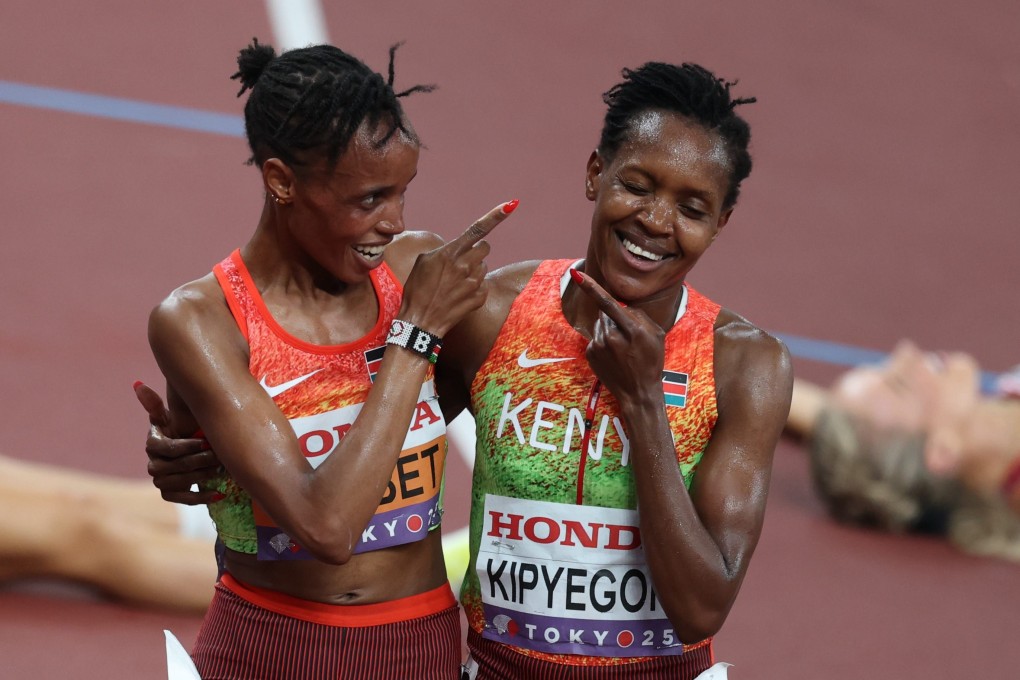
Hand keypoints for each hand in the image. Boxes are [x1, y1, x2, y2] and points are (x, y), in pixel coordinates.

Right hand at [133, 381, 223, 504]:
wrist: (188, 450)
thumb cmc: (180, 429)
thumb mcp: (169, 415)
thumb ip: (155, 403)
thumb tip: (138, 384)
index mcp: (152, 444)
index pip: (166, 448)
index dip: (186, 446)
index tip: (206, 442)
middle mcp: (153, 464)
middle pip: (176, 466)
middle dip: (199, 460)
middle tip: (219, 455)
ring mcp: (161, 480)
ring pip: (180, 482)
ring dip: (202, 476)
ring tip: (220, 469)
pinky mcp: (170, 494)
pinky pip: (184, 499)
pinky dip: (202, 498)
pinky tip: (219, 494)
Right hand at [399, 200, 516, 336]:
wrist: (420, 321)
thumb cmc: (417, 290)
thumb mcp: (423, 262)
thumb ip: (445, 251)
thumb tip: (458, 248)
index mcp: (450, 253)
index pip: (477, 229)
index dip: (495, 216)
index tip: (511, 205)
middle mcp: (465, 265)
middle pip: (485, 248)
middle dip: (476, 252)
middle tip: (463, 261)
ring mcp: (473, 283)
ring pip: (484, 267)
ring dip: (474, 271)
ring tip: (455, 283)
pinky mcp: (479, 297)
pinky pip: (483, 285)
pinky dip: (474, 289)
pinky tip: (460, 295)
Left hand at [570, 270, 665, 407]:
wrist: (638, 392)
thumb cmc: (651, 362)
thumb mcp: (656, 335)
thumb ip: (639, 316)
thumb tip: (621, 305)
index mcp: (631, 331)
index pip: (609, 304)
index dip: (592, 287)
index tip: (576, 274)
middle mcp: (612, 338)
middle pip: (606, 313)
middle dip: (615, 318)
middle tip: (629, 336)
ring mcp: (598, 347)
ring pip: (600, 325)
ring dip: (609, 329)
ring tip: (622, 348)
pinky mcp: (590, 354)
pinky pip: (595, 338)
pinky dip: (603, 342)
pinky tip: (614, 356)